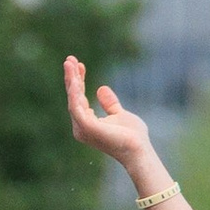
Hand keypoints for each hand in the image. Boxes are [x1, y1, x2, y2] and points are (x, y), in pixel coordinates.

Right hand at [65, 55, 156, 177]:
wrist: (140, 150)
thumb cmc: (132, 136)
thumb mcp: (120, 114)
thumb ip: (110, 104)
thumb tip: (100, 88)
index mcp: (87, 123)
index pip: (79, 98)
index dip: (78, 81)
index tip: (79, 64)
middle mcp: (81, 126)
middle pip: (74, 97)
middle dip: (71, 77)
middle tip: (70, 59)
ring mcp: (82, 128)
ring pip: (73, 99)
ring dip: (71, 80)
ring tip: (70, 63)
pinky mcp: (87, 127)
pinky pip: (77, 106)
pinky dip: (75, 92)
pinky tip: (75, 79)